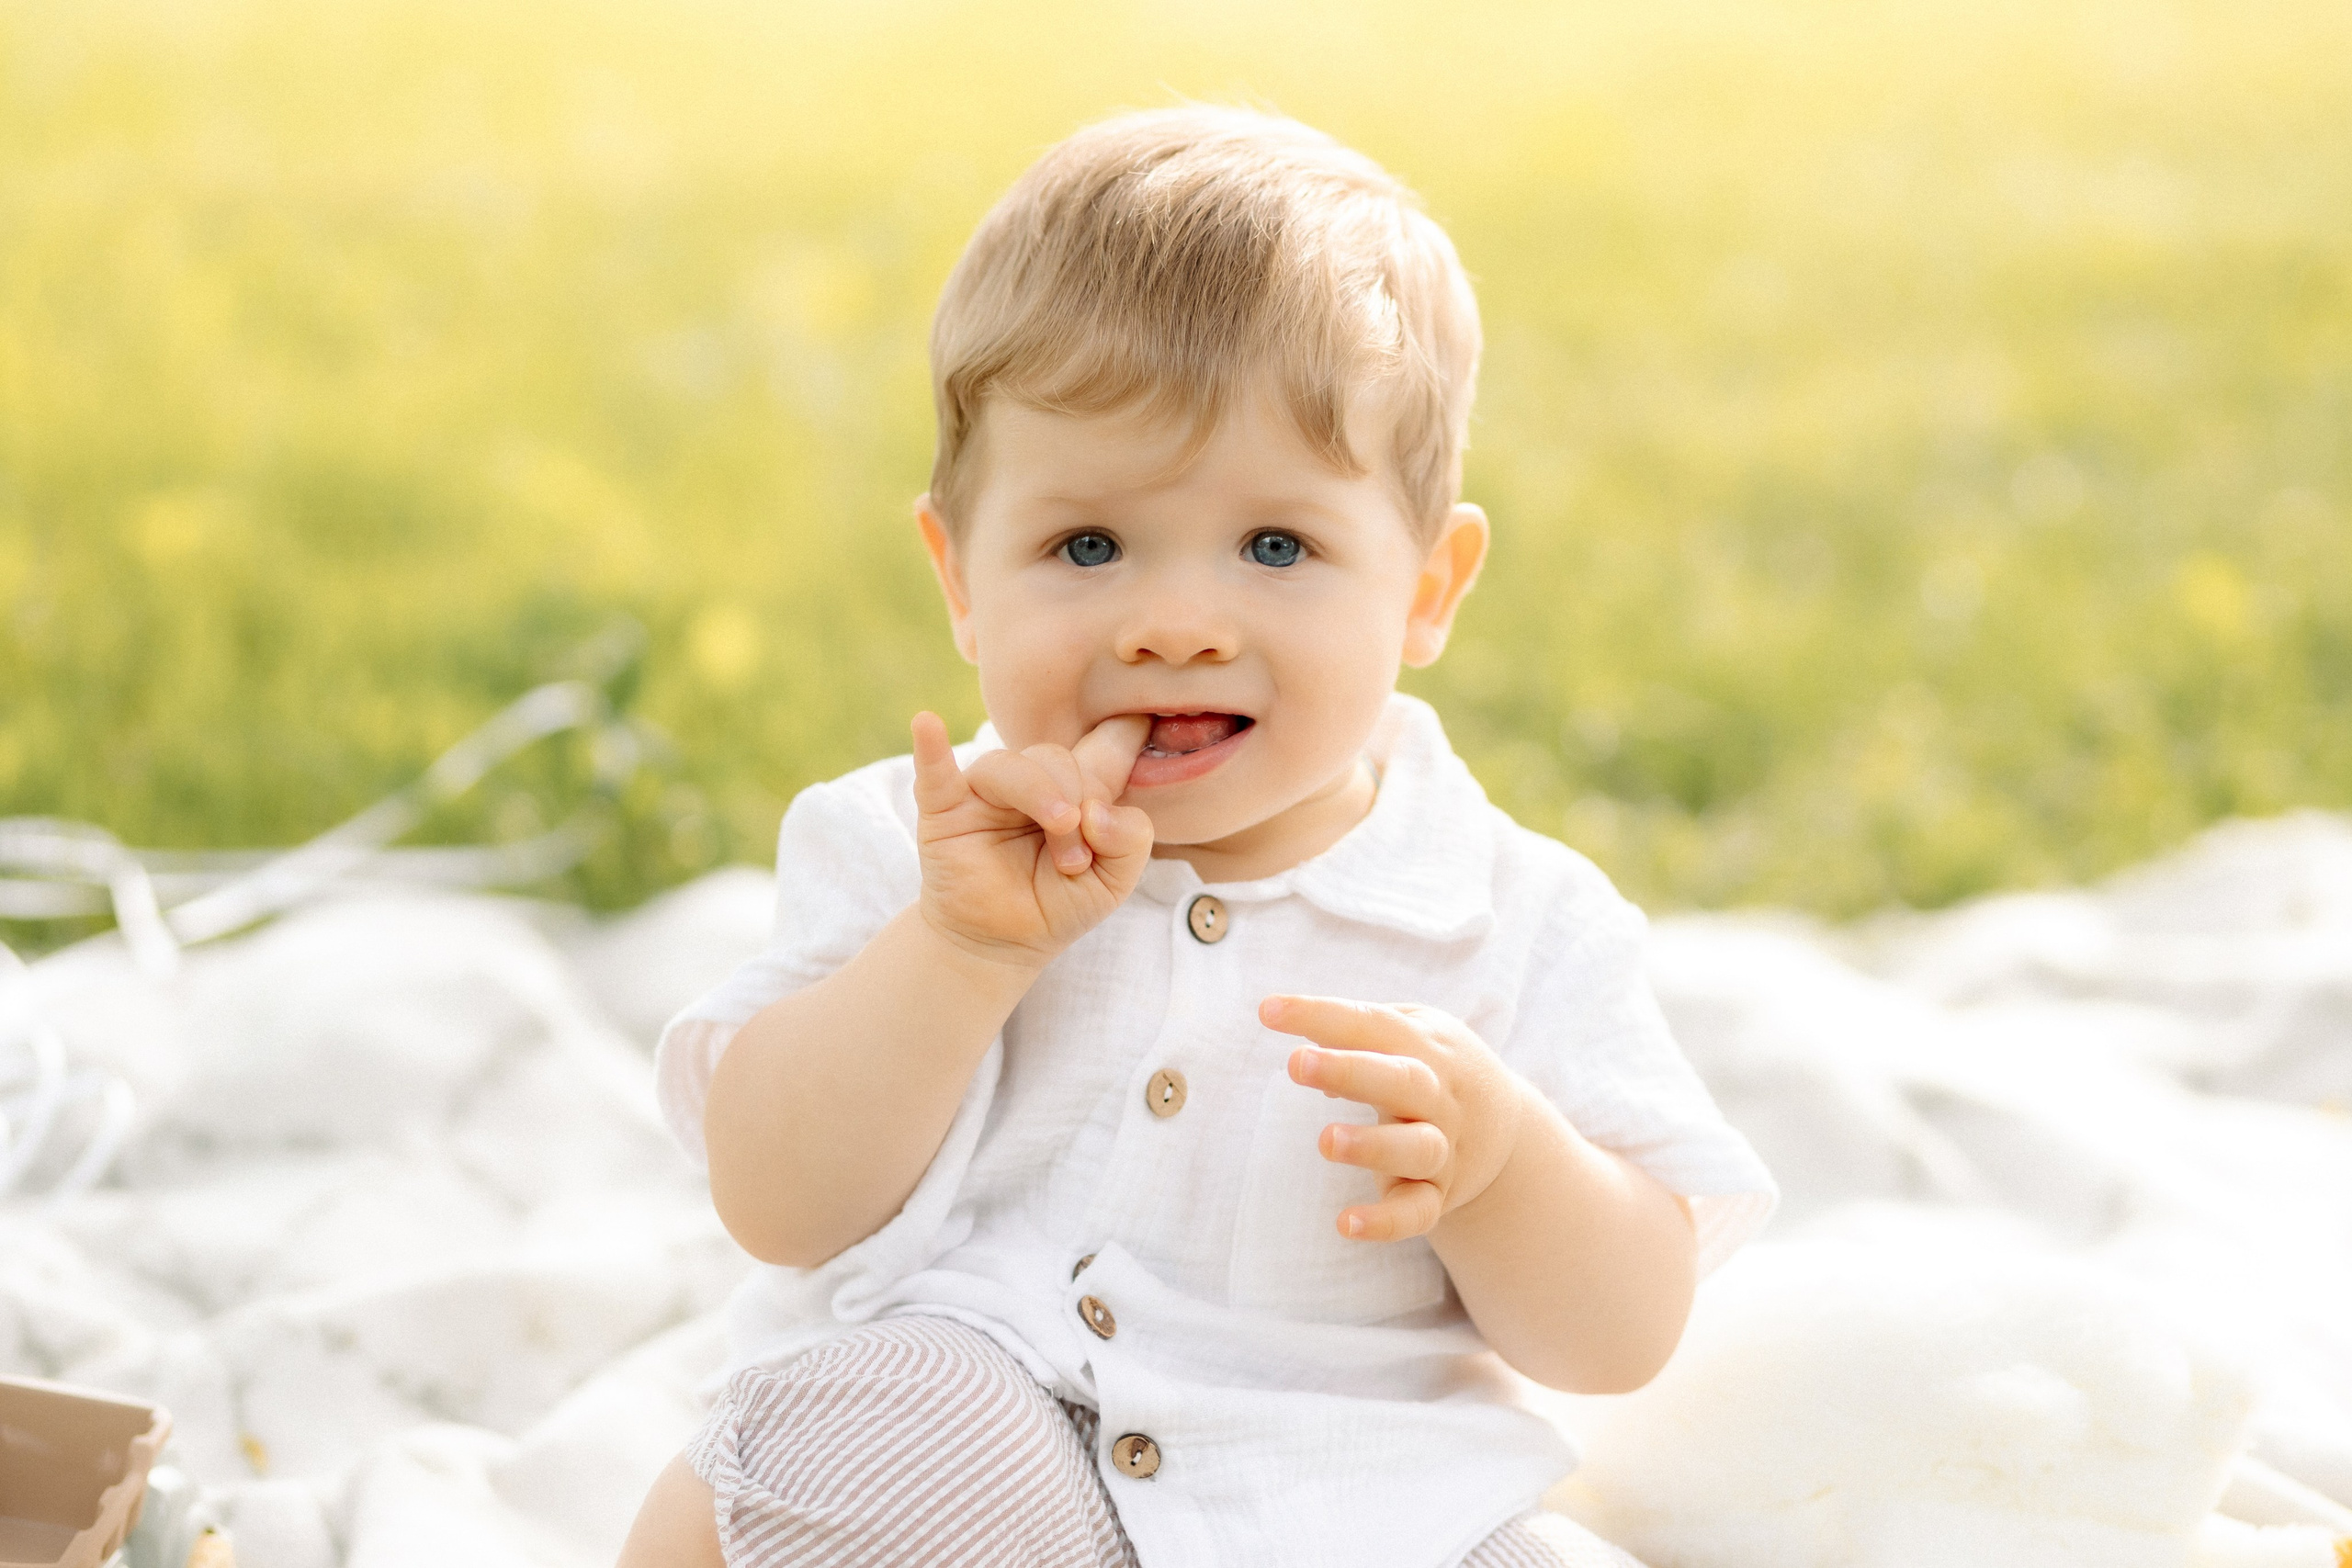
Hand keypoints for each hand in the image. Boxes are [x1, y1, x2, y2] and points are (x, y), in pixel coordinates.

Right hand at [909, 711, 1153, 969]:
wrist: (1001, 944)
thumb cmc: (1057, 905)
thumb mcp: (1113, 882)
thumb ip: (1130, 840)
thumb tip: (1098, 811)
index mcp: (1078, 790)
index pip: (1103, 745)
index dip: (1124, 729)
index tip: (1146, 716)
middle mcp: (1032, 782)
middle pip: (1057, 757)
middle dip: (1075, 803)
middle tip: (1076, 860)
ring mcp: (986, 792)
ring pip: (1011, 764)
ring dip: (1040, 795)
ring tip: (1060, 837)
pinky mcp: (945, 810)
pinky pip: (935, 772)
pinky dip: (931, 749)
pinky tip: (927, 725)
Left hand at [1261, 995, 1530, 1241]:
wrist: (1507, 1127)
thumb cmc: (1432, 1068)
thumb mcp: (1409, 1035)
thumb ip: (1359, 1036)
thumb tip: (1306, 1053)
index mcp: (1425, 1046)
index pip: (1371, 1024)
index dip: (1320, 1015)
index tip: (1269, 1010)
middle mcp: (1438, 1096)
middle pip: (1402, 1080)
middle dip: (1350, 1070)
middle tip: (1297, 1062)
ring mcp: (1442, 1148)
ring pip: (1417, 1148)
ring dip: (1372, 1146)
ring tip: (1325, 1141)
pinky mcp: (1437, 1195)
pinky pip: (1417, 1213)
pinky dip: (1386, 1222)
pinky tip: (1346, 1225)